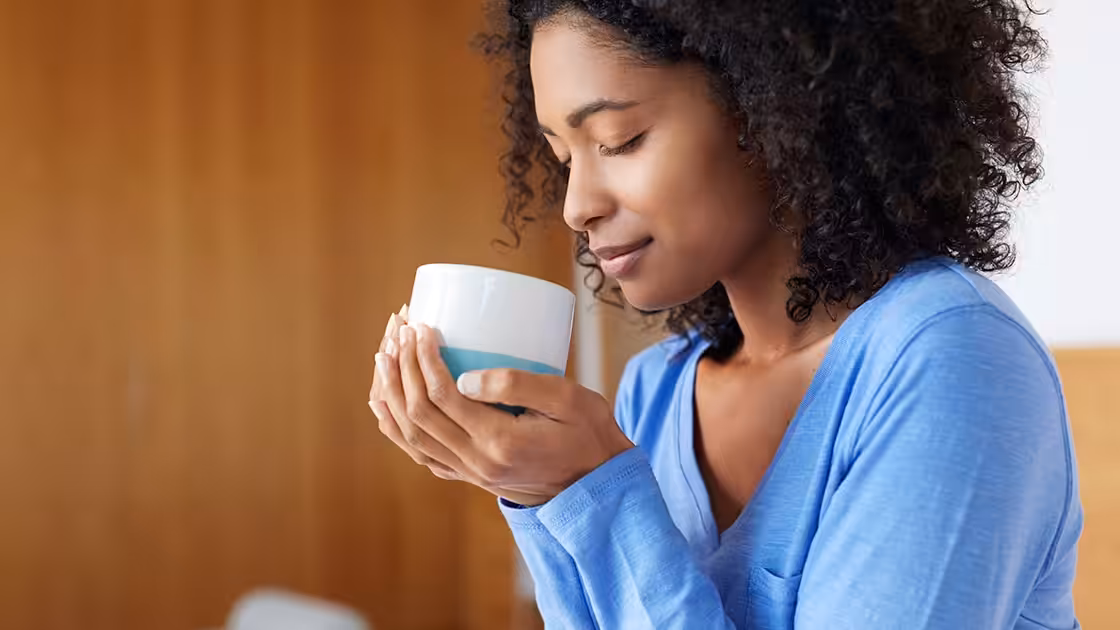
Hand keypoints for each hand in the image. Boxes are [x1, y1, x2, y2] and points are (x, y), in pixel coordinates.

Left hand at [369, 322, 632, 505]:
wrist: (598, 486)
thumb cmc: (589, 433)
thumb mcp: (568, 399)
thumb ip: (518, 385)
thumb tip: (465, 377)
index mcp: (499, 442)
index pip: (444, 396)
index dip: (425, 359)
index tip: (422, 327)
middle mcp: (477, 462)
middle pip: (419, 415)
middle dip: (402, 368)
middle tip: (398, 331)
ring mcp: (470, 473)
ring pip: (411, 437)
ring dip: (392, 395)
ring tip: (383, 358)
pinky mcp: (470, 475)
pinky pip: (420, 454)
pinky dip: (396, 429)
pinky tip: (386, 405)